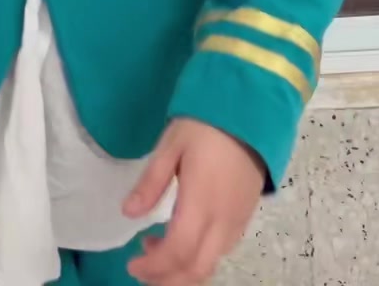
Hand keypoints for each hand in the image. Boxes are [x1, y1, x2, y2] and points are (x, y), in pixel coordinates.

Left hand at [122, 119, 265, 284]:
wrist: (250, 110)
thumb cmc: (206, 125)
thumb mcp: (171, 145)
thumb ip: (151, 183)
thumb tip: (129, 213)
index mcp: (201, 203)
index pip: (177, 252)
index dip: (153, 267)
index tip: (132, 264)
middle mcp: (222, 221)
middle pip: (196, 270)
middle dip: (167, 279)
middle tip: (142, 268)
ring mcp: (237, 221)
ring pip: (211, 263)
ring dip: (182, 269)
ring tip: (157, 247)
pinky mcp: (246, 216)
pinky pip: (223, 250)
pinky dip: (199, 257)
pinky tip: (184, 238)